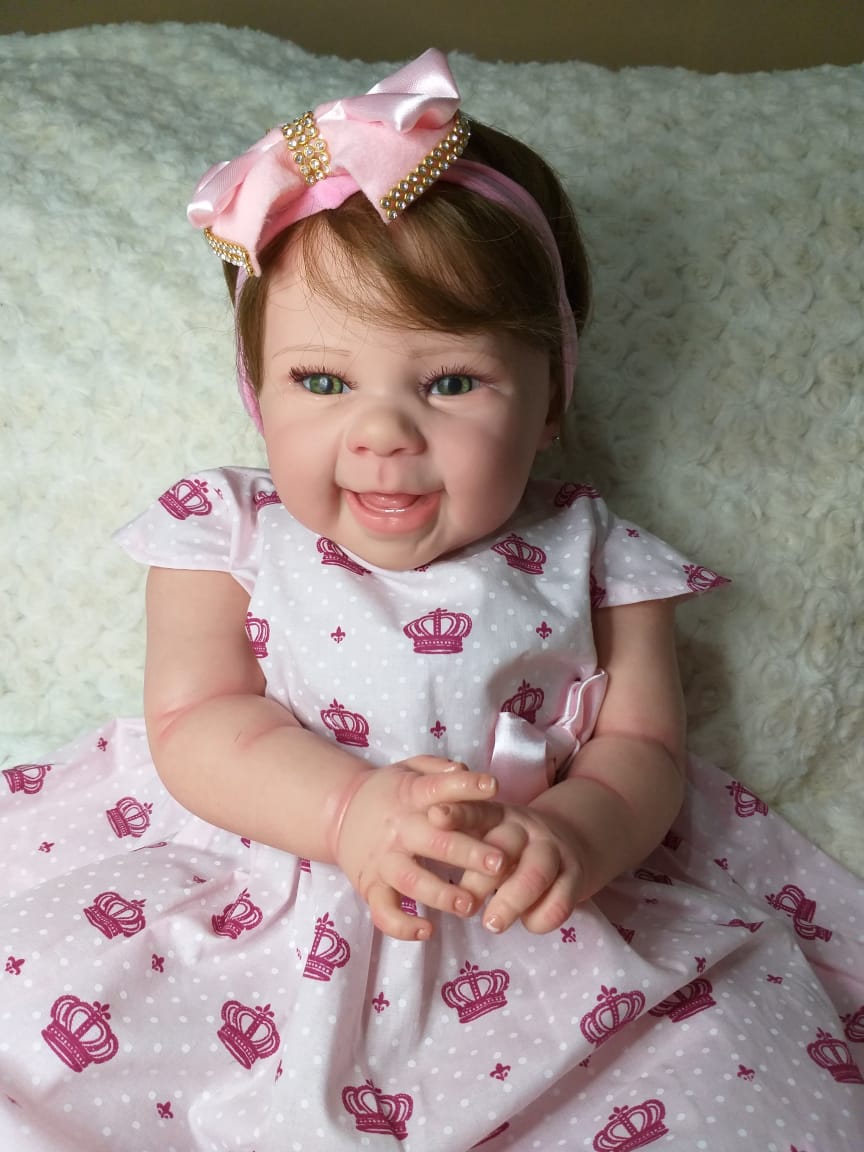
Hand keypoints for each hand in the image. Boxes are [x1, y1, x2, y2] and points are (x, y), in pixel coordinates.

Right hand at [334, 757, 506, 940]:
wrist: (339, 813)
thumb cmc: (389, 791)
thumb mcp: (410, 768)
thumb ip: (438, 769)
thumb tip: (463, 771)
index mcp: (410, 795)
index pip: (438, 787)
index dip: (465, 786)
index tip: (494, 787)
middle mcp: (398, 829)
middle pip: (433, 841)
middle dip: (467, 853)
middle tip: (499, 863)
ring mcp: (383, 860)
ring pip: (411, 880)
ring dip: (441, 894)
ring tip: (470, 905)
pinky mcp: (370, 887)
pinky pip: (383, 912)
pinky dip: (402, 926)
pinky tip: (427, 930)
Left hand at [430, 800, 587, 934]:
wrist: (573, 839)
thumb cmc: (509, 846)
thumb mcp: (485, 835)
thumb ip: (458, 844)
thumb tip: (417, 874)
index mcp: (497, 815)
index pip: (474, 811)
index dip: (455, 814)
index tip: (435, 817)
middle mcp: (525, 828)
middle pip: (504, 846)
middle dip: (482, 877)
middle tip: (464, 905)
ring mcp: (553, 850)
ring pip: (536, 873)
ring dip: (513, 901)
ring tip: (492, 924)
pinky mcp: (575, 875)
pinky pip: (561, 899)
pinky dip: (542, 917)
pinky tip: (529, 924)